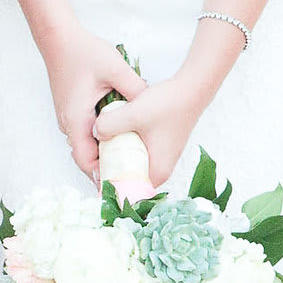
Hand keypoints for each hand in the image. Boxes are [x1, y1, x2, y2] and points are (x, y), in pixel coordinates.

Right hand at [37, 33, 144, 177]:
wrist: (58, 38)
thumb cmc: (83, 52)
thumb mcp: (115, 69)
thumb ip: (134, 89)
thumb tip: (152, 106)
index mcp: (76, 120)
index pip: (86, 161)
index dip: (104, 175)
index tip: (124, 181)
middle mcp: (68, 123)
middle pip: (87, 157)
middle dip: (109, 165)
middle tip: (134, 171)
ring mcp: (68, 117)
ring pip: (87, 144)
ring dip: (106, 150)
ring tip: (131, 154)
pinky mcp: (72, 110)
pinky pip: (86, 132)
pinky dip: (102, 138)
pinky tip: (121, 132)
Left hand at [93, 67, 217, 190]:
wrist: (190, 88)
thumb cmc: (169, 104)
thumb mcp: (134, 114)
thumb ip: (110, 124)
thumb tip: (95, 132)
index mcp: (157, 172)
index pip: (129, 193)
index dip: (110, 189)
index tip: (94, 176)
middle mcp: (160, 170)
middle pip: (128, 180)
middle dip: (110, 172)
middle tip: (92, 160)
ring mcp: (160, 158)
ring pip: (131, 167)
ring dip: (116, 159)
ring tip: (100, 147)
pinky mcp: (158, 147)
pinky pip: (136, 155)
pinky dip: (124, 149)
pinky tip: (113, 137)